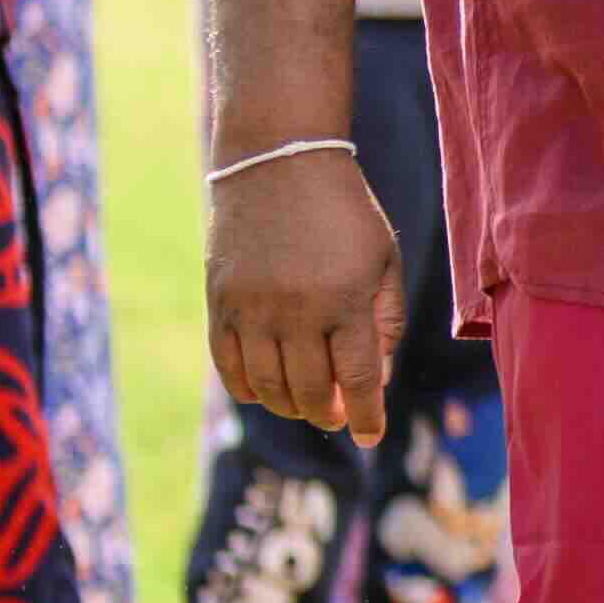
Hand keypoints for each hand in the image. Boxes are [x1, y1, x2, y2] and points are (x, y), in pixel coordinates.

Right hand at [209, 145, 403, 444]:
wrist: (278, 164)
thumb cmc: (344, 213)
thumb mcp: (383, 260)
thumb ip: (385, 319)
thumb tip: (375, 378)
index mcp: (346, 300)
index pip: (357, 378)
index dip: (367, 415)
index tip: (372, 438)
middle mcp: (296, 310)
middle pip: (310, 390)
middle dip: (330, 414)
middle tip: (341, 418)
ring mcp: (251, 308)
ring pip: (267, 385)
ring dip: (290, 407)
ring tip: (309, 407)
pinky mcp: (219, 301)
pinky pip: (227, 364)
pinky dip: (247, 388)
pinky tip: (265, 393)